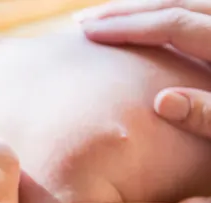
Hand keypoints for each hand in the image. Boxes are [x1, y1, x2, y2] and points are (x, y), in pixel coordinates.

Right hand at [75, 0, 210, 137]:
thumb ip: (208, 114)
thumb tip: (161, 102)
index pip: (173, 25)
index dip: (127, 27)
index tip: (87, 33)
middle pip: (173, 4)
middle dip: (125, 11)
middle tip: (82, 21)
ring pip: (183, 5)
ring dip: (139, 11)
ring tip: (103, 21)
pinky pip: (192, 17)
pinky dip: (161, 20)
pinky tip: (139, 31)